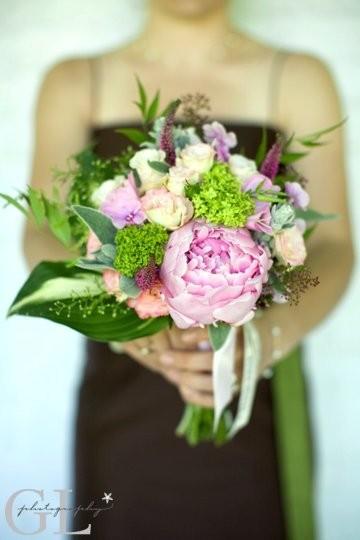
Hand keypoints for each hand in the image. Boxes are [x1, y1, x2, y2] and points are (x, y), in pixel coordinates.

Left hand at [118, 326, 243, 407]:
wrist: (267, 340)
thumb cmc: (236, 325)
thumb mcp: (227, 317)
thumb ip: (207, 321)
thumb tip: (177, 321)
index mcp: (239, 333)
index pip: (220, 336)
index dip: (200, 337)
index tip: (182, 338)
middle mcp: (242, 355)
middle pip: (210, 362)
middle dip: (184, 360)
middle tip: (163, 357)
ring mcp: (239, 374)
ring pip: (210, 383)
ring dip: (186, 379)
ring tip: (168, 372)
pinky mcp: (236, 388)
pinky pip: (215, 399)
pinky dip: (197, 397)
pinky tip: (183, 389)